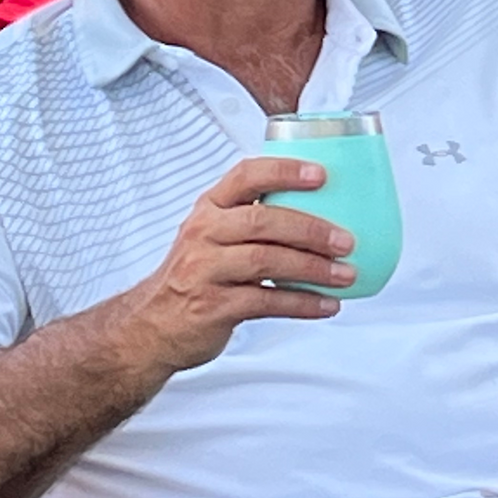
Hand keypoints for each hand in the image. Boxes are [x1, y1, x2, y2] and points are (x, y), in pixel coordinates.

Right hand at [112, 157, 352, 374]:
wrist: (151, 326)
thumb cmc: (197, 274)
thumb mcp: (215, 236)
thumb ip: (255, 219)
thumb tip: (328, 213)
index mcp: (210, 208)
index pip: (246, 176)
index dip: (284, 171)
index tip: (321, 175)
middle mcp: (204, 234)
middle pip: (263, 221)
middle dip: (311, 230)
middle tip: (346, 241)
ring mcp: (204, 270)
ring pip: (266, 261)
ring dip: (313, 269)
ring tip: (345, 275)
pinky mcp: (211, 307)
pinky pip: (266, 302)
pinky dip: (302, 304)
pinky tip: (327, 305)